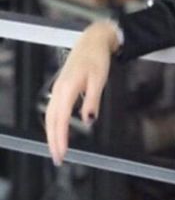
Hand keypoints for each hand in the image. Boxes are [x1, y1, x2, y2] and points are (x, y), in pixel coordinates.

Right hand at [44, 21, 118, 165]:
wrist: (93, 40)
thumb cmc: (97, 58)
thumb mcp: (99, 80)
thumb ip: (92, 101)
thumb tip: (88, 121)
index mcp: (67, 88)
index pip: (60, 119)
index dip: (60, 138)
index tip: (62, 152)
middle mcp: (59, 89)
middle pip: (51, 121)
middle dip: (53, 141)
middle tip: (58, 158)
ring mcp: (58, 88)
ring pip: (50, 116)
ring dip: (51, 134)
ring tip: (56, 149)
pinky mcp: (61, 86)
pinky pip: (53, 109)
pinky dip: (53, 123)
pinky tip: (58, 130)